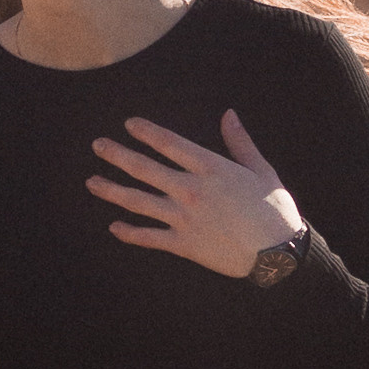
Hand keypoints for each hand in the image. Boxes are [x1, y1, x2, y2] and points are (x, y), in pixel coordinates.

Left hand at [88, 111, 303, 278]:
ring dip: (112, 190)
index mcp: (211, 168)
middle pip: (144, 169)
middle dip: (117, 155)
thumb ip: (240, 142)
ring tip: (91, 182)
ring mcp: (184, 218)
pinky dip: (130, 233)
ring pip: (138, 202)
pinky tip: (114, 226)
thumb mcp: (261, 170)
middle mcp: (191, 190)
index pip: (169, 143)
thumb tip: (228, 114)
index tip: (129, 125)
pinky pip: (149, 237)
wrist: (276, 254)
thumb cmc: (274, 211)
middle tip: (97, 145)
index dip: (146, 132)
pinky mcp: (183, 243)